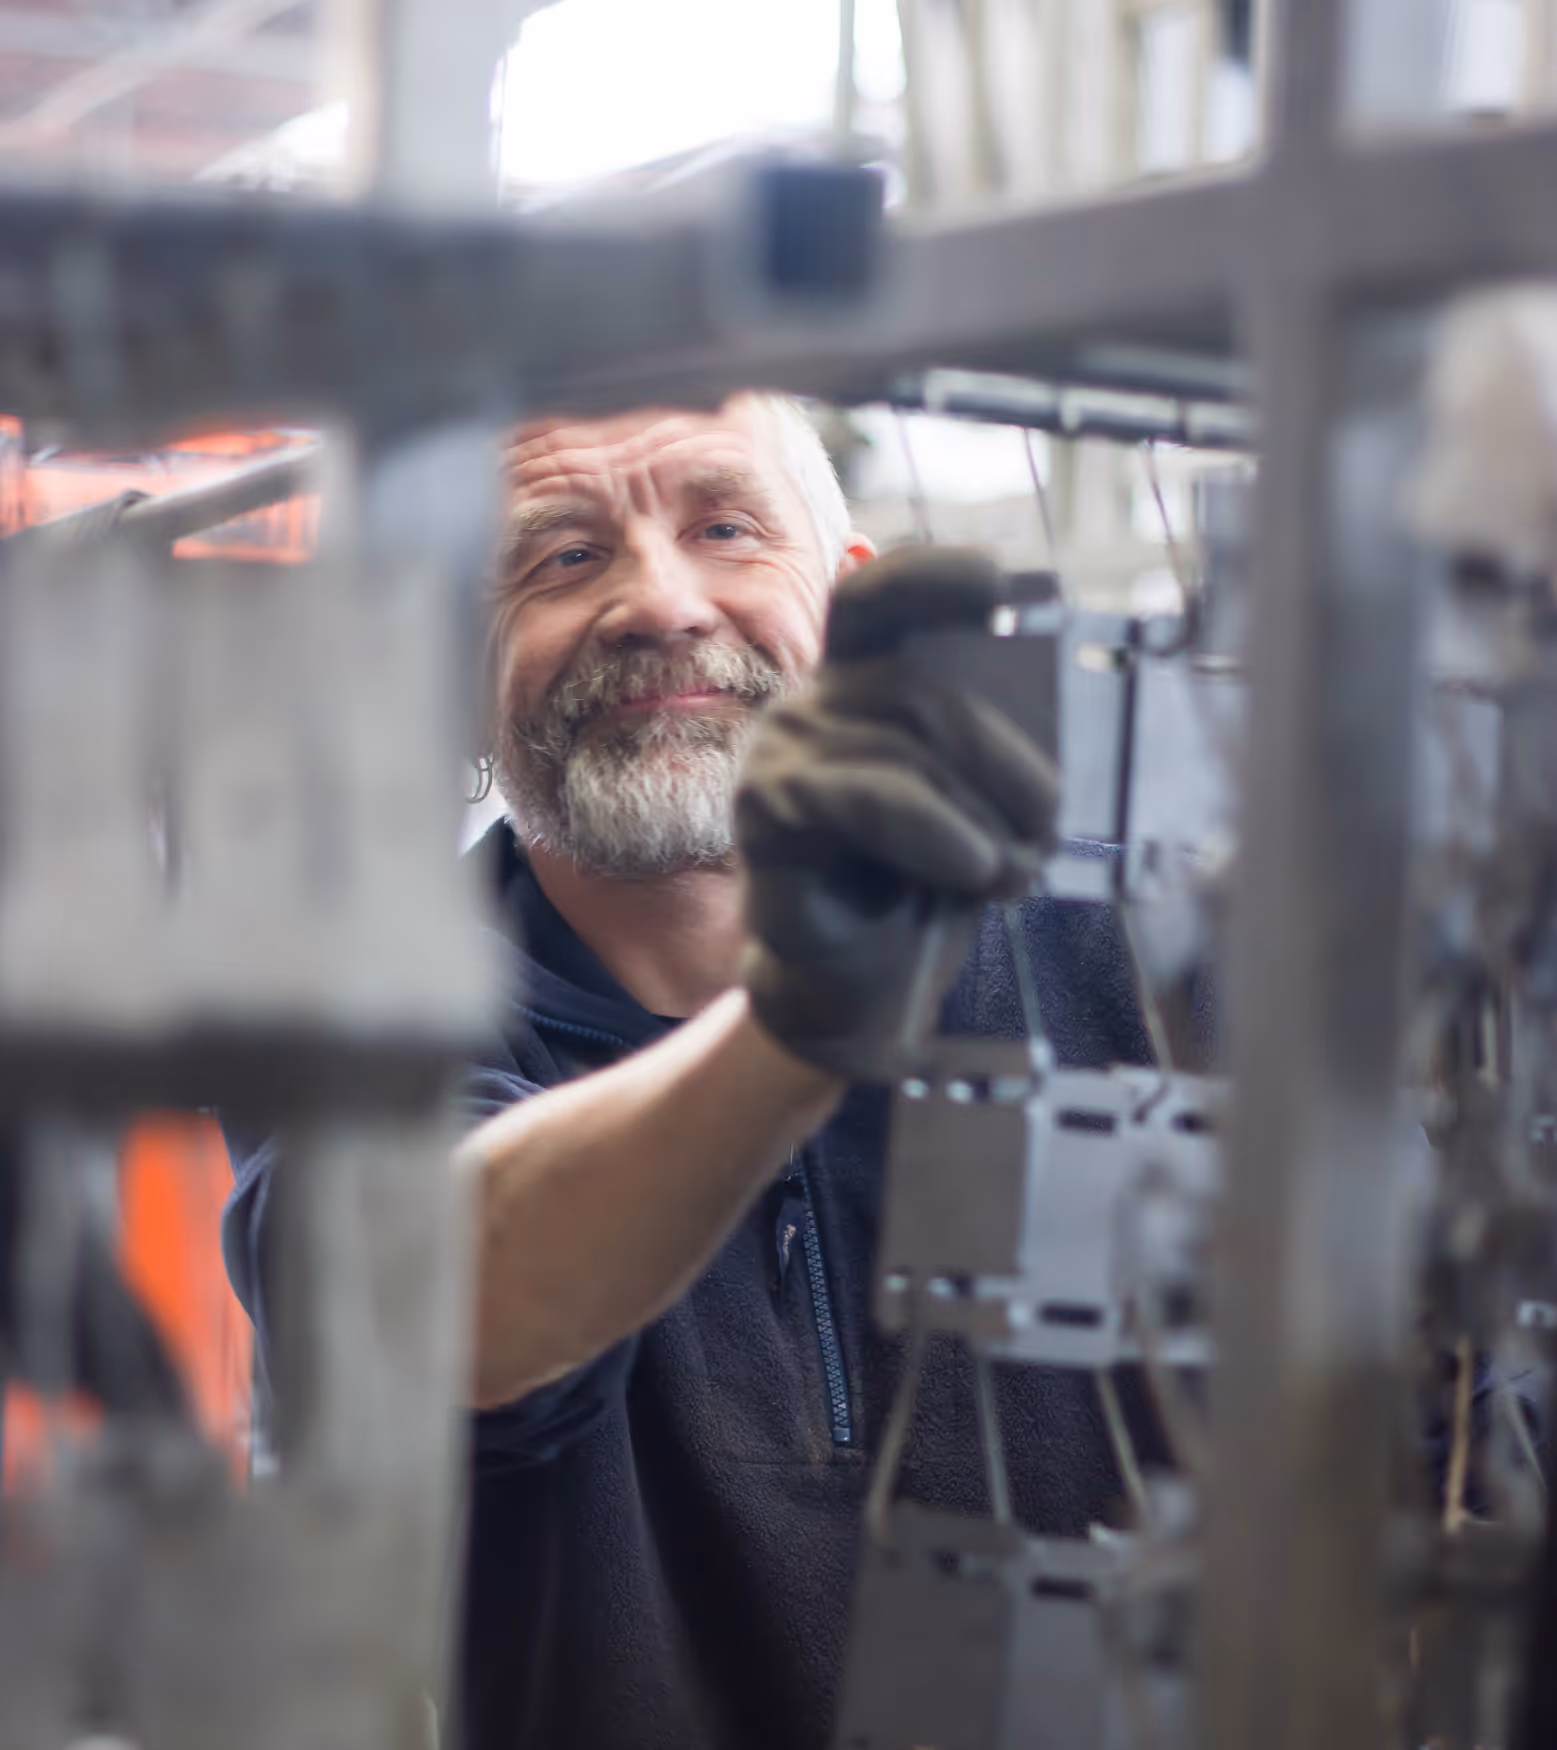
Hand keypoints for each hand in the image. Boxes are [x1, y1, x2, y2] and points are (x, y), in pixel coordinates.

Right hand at [736, 546, 1059, 1078]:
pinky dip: (933, 831)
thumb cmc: (922, 886)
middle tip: (1050, 828)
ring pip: (899, 745)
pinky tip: (971, 867)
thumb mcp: (976, 804)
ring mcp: (777, 754)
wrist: (866, 987)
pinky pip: (859, 797)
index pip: (878, 598)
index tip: (1000, 586)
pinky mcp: (765, 814)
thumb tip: (1058, 718)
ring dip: (981, 814)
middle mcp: (810, 704)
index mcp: (861, 685)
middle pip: (917, 688)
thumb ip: (994, 749)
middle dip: (1005, 760)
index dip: (931, 578)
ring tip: (1013, 872)